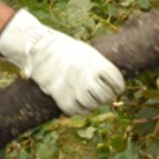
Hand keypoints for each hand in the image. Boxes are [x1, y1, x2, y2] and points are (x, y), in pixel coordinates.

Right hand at [0, 9, 124, 115]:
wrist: (40, 49)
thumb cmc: (64, 48)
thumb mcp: (85, 50)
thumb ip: (98, 64)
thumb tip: (110, 78)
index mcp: (96, 63)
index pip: (117, 82)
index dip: (118, 87)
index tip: (117, 89)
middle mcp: (88, 77)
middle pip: (106, 96)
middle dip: (107, 96)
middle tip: (105, 95)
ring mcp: (76, 90)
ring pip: (93, 105)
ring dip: (94, 103)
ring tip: (91, 98)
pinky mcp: (64, 100)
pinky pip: (78, 110)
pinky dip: (81, 108)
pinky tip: (79, 102)